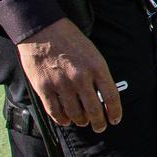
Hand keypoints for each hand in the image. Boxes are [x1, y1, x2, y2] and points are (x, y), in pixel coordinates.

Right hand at [16, 17, 123, 131]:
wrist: (42, 29)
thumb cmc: (69, 39)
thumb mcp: (92, 53)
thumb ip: (98, 74)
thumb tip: (103, 97)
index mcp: (96, 67)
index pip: (112, 97)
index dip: (114, 112)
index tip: (114, 119)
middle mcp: (80, 78)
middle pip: (94, 110)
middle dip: (99, 123)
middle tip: (99, 126)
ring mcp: (61, 84)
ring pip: (75, 114)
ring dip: (81, 121)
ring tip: (82, 122)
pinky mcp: (44, 88)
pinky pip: (55, 112)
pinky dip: (62, 119)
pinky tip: (66, 120)